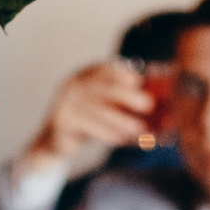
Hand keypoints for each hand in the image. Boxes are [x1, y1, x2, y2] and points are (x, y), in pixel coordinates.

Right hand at [24, 63, 152, 171]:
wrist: (54, 140)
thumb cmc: (87, 119)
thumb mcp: (102, 104)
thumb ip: (121, 100)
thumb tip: (154, 103)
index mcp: (84, 75)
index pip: (104, 69)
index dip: (123, 74)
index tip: (140, 80)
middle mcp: (73, 85)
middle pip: (102, 88)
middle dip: (127, 95)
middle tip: (148, 104)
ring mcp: (66, 103)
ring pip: (97, 110)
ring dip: (121, 119)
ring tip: (140, 128)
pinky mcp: (62, 123)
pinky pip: (88, 127)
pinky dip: (106, 133)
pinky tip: (120, 139)